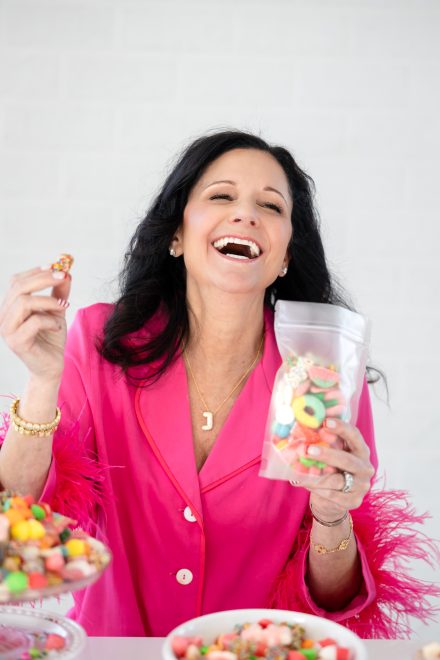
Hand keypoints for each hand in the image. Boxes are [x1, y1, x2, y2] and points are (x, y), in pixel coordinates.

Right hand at [0, 265, 71, 381]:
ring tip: (64, 307)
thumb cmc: (51, 338)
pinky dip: (50, 320)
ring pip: (24, 302)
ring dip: (49, 301)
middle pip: (19, 287)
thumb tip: (66, 272)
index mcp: (10, 306)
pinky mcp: (16, 342)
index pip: (16, 281)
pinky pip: (34, 321)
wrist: (51, 366)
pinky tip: (57, 327)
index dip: (36, 272)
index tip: (57, 267)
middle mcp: (4, 316)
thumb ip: (59, 293)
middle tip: (64, 277)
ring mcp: (7, 329)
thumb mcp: (57, 311)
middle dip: (44, 279)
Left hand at [302, 419, 374, 521]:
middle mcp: (365, 467)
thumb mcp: (330, 453)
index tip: (325, 422)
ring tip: (299, 470)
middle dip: (327, 454)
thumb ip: (324, 441)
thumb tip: (308, 428)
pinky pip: (331, 494)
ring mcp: (361, 486)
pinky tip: (303, 482)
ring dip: (316, 475)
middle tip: (309, 449)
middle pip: (348, 460)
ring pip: (337, 480)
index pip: (354, 436)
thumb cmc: (331, 469)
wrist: (334, 499)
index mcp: (361, 450)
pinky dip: (315, 488)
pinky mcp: (353, 501)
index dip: (341, 428)